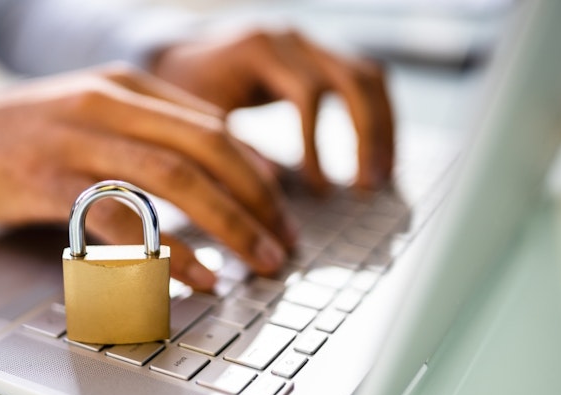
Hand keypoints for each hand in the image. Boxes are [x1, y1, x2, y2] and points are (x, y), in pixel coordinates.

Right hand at [0, 65, 296, 290]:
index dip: (259, 174)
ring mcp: (78, 139)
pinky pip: (121, 216)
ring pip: (176, 179)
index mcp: (128, 86)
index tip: (281, 214)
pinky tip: (193, 274)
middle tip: (282, 245)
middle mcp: (110, 103)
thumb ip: (148, 135)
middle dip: (258, 202)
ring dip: (228, 225)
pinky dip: (165, 248)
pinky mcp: (48, 179)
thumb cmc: (21, 136)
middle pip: (209, 149)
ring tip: (257, 263)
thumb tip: (213, 172)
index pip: (217, 127)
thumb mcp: (92, 116)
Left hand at [153, 28, 394, 189]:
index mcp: (258, 48)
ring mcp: (310, 43)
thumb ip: (230, 149)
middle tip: (368, 187)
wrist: (177, 57)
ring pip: (369, 77)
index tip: (318, 189)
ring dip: (383, 128)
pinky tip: (377, 155)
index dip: (317, 143)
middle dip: (367, 136)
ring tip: (382, 177)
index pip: (307, 93)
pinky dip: (377, 117)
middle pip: (353, 79)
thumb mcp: (195, 121)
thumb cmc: (182, 92)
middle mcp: (291, 38)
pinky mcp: (319, 56)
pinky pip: (365, 80)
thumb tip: (269, 188)